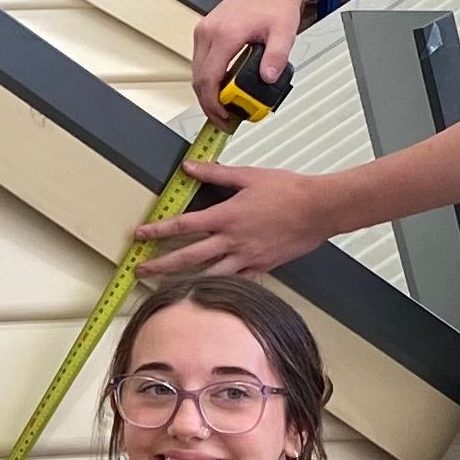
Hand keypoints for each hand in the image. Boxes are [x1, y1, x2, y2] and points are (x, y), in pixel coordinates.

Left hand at [137, 158, 356, 277]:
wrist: (319, 209)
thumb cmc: (289, 191)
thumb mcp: (248, 176)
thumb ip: (215, 173)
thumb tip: (189, 167)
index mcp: (227, 216)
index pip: (184, 225)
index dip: (159, 231)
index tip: (140, 236)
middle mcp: (233, 241)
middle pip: (188, 257)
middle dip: (160, 265)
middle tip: (140, 270)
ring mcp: (247, 258)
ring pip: (208, 275)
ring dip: (183, 282)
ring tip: (164, 288)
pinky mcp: (261, 268)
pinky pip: (235, 282)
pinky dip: (219, 287)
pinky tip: (206, 292)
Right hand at [192, 0, 302, 120]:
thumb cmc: (275, 3)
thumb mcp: (284, 32)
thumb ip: (277, 57)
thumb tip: (267, 78)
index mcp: (225, 34)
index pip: (209, 79)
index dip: (213, 104)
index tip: (225, 117)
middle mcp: (209, 32)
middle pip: (198, 79)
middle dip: (209, 105)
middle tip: (226, 119)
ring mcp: (204, 32)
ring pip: (196, 72)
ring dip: (207, 93)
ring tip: (226, 107)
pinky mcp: (204, 32)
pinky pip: (200, 63)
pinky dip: (208, 79)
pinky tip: (222, 88)